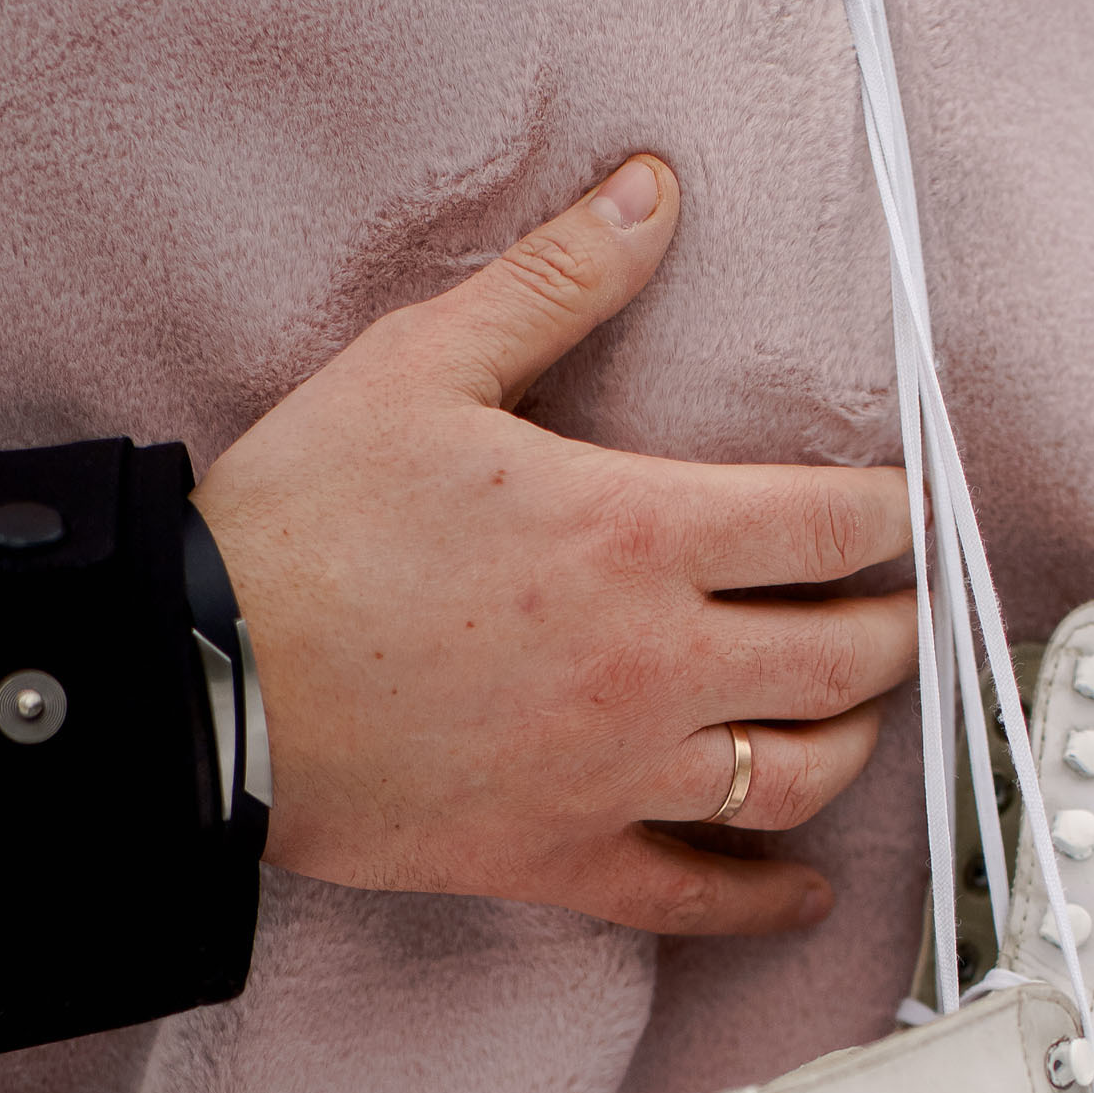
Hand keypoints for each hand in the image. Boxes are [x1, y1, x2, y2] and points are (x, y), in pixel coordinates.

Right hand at [193, 158, 915, 935]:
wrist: (198, 680)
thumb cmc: (304, 519)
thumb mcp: (424, 363)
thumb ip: (558, 279)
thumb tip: (655, 190)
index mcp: (642, 532)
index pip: (831, 525)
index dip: (888, 512)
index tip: (894, 507)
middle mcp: (658, 663)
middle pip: (845, 658)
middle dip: (892, 627)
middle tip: (895, 606)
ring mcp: (616, 773)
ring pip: (797, 777)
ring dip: (852, 742)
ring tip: (855, 712)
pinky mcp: (560, 856)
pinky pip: (695, 899)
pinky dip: (764, 902)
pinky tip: (803, 893)